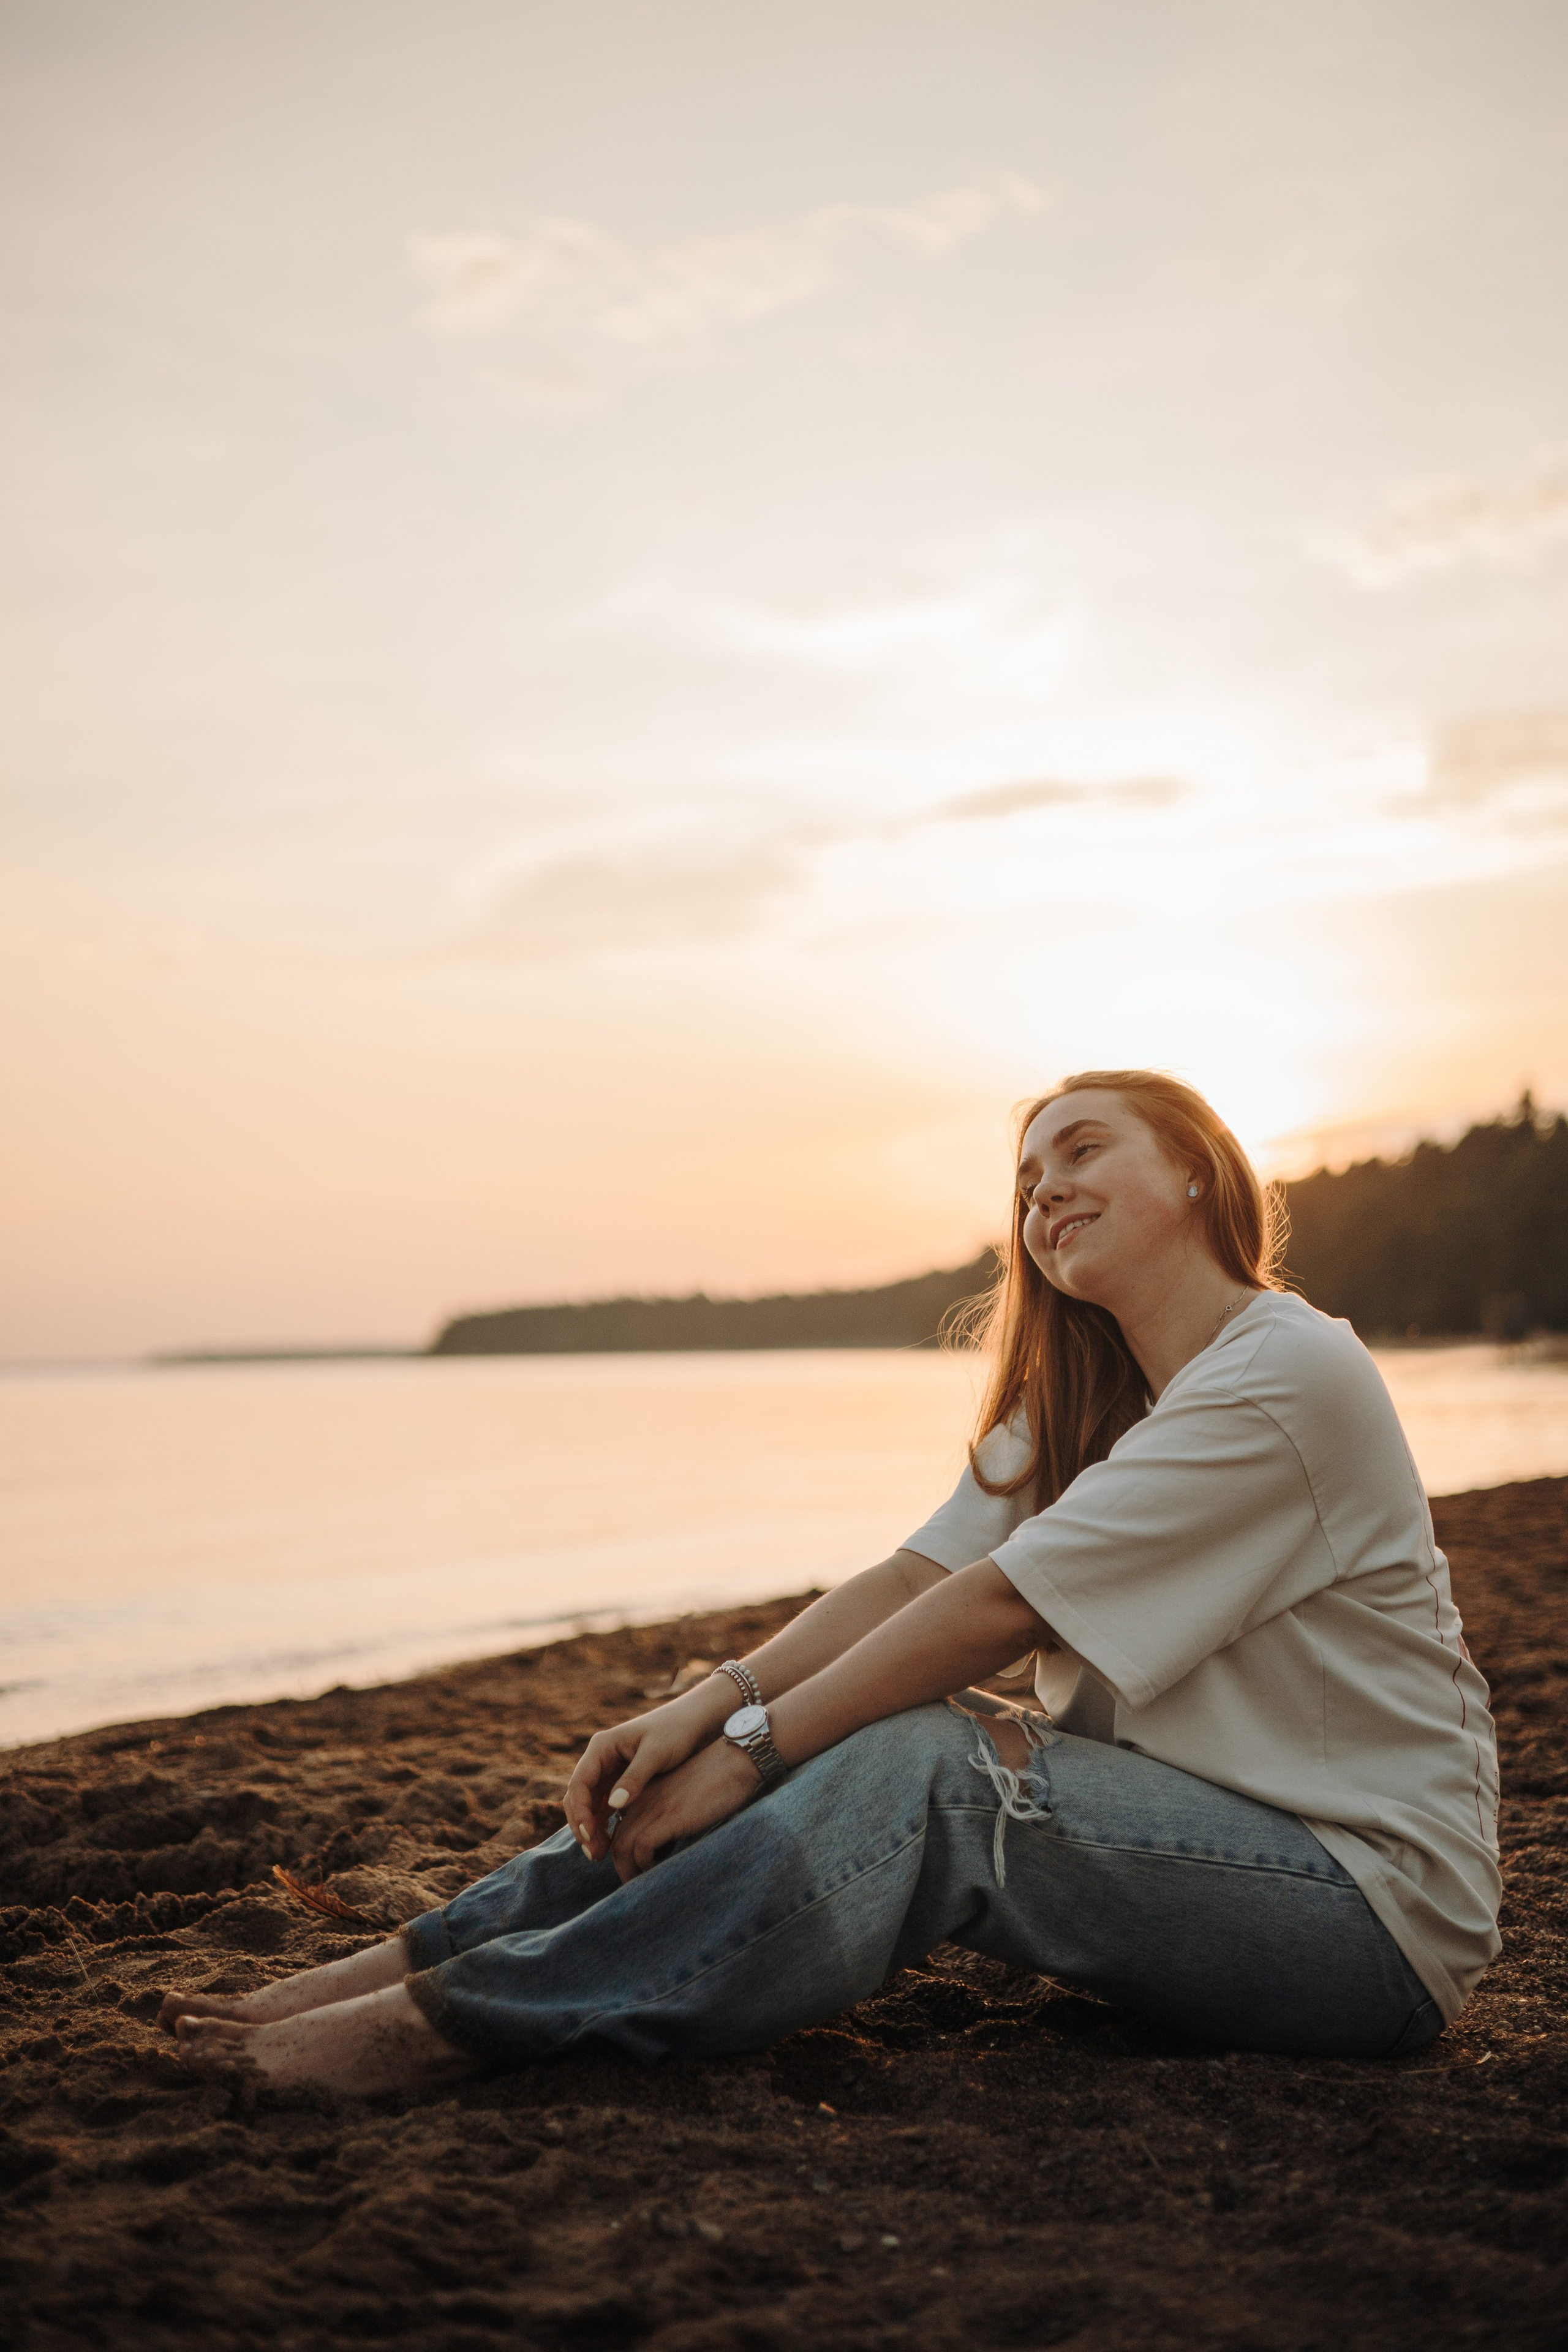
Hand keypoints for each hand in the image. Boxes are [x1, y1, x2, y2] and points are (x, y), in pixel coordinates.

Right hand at [564, 1681, 732, 1859]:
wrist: (696, 1724)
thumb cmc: (677, 1732)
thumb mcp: (657, 1753)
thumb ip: (635, 1778)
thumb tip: (613, 1806)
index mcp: (602, 1747)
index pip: (579, 1783)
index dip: (580, 1811)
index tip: (589, 1836)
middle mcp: (601, 1760)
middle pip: (579, 1797)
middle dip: (582, 1825)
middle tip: (594, 1854)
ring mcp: (610, 1773)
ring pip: (589, 1806)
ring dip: (591, 1830)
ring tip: (599, 1856)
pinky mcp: (621, 1784)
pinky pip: (604, 1809)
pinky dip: (604, 1827)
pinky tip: (612, 1845)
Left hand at [602, 1737, 762, 1880]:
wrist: (735, 1760)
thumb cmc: (716, 1783)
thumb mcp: (684, 1803)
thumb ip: (670, 1823)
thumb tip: (665, 1853)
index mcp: (644, 1797)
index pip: (621, 1833)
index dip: (627, 1858)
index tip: (642, 1874)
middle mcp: (642, 1801)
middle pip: (617, 1843)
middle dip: (624, 1871)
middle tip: (639, 1889)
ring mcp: (654, 1808)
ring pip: (623, 1848)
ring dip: (630, 1873)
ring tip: (645, 1888)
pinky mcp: (670, 1816)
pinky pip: (642, 1847)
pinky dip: (645, 1864)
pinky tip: (661, 1870)